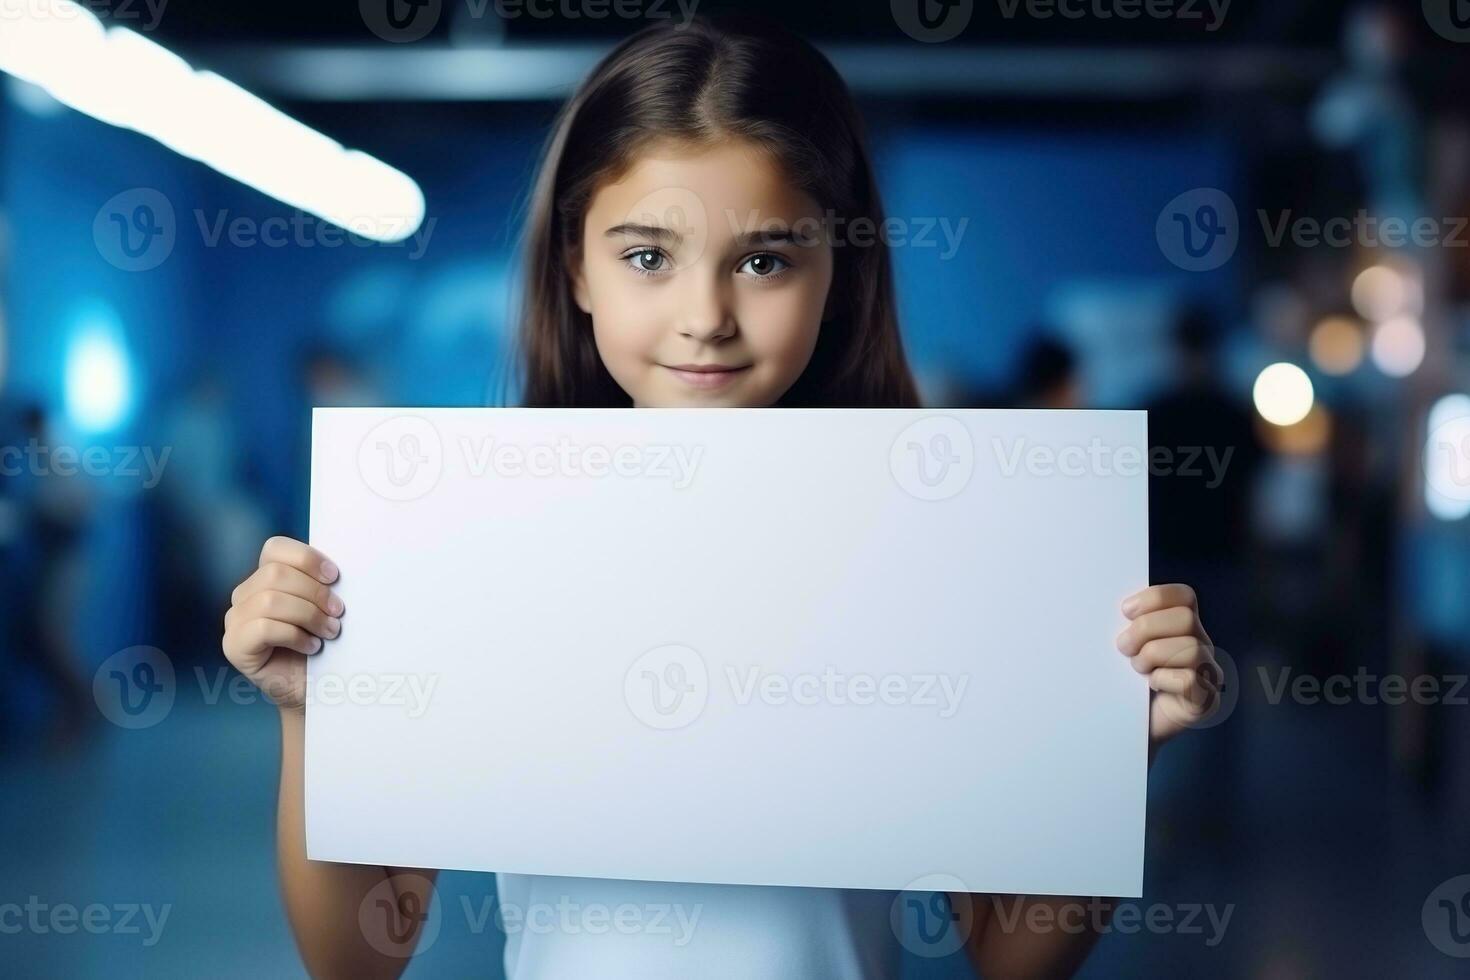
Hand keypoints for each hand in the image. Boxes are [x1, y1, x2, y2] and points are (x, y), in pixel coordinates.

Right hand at [222, 536, 343, 713]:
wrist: (312, 688)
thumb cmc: (320, 644)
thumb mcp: (323, 607)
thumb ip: (320, 584)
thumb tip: (335, 573)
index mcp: (264, 578)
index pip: (275, 549)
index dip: (307, 558)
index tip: (335, 577)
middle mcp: (244, 596)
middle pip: (276, 574)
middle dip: (315, 592)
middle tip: (338, 613)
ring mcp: (235, 621)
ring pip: (270, 599)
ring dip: (309, 615)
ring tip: (330, 631)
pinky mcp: (234, 646)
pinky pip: (263, 627)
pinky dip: (294, 635)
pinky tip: (311, 647)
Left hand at [1116, 584, 1219, 743]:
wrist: (1122, 726)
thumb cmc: (1122, 681)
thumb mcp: (1124, 645)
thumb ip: (1128, 623)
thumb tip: (1121, 608)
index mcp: (1184, 626)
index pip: (1184, 596)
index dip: (1154, 598)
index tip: (1124, 612)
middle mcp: (1201, 646)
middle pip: (1186, 618)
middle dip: (1146, 629)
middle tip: (1124, 648)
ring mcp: (1207, 674)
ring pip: (1190, 649)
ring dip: (1152, 657)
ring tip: (1137, 669)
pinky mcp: (1204, 702)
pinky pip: (1189, 680)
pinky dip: (1162, 680)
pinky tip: (1151, 686)